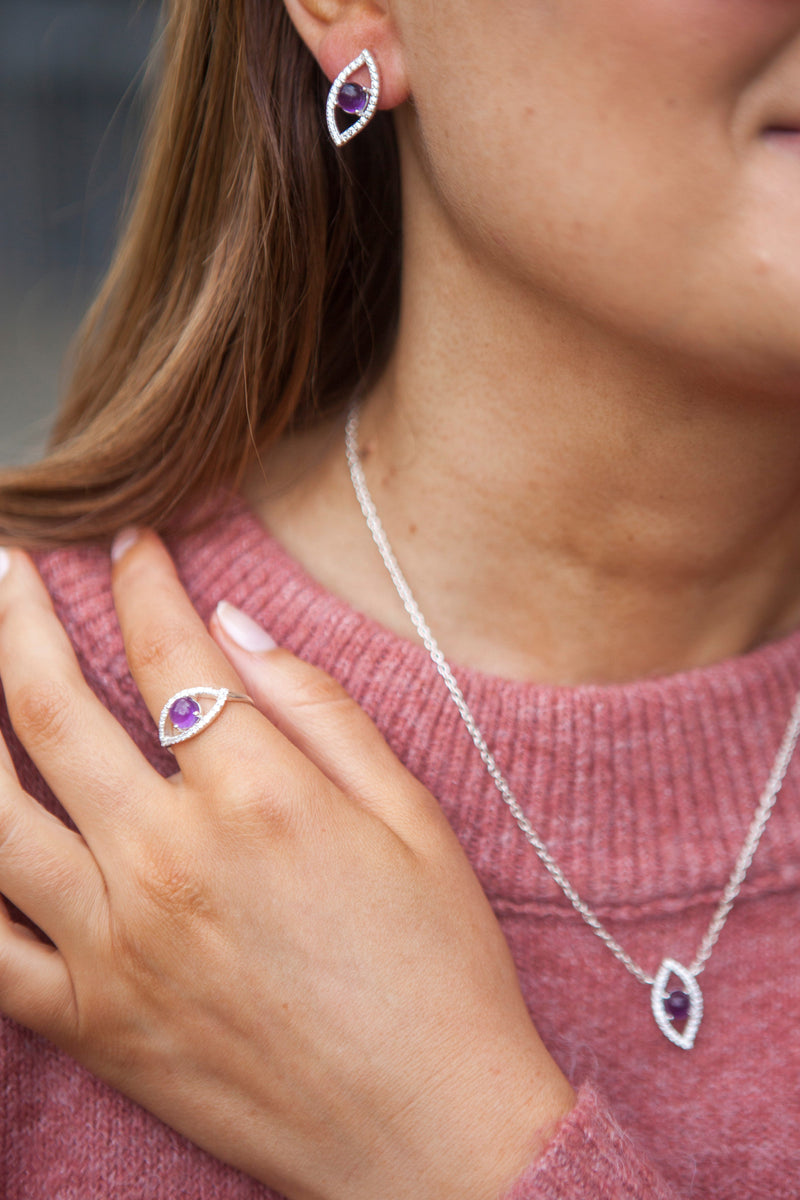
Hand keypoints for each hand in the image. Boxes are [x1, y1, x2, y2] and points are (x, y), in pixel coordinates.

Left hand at [0, 532, 573, 1199]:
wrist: (429, 1130)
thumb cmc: (436, 966)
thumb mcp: (410, 814)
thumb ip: (315, 706)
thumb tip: (232, 623)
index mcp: (257, 796)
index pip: (169, 651)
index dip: (142, 581)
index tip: (133, 545)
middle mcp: (168, 859)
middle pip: (51, 708)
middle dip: (19, 618)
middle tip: (7, 567)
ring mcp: (115, 944)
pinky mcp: (91, 1020)